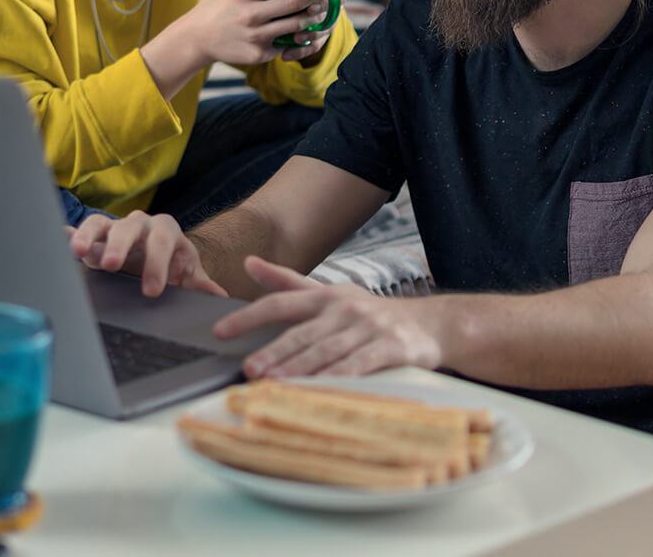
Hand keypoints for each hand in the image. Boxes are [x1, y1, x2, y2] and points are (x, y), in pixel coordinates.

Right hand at [65, 212, 227, 297]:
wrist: (157, 253)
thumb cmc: (173, 262)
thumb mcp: (187, 272)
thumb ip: (200, 284)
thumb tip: (219, 297)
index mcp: (166, 231)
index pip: (163, 242)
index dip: (158, 265)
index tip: (152, 291)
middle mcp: (140, 224)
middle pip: (129, 228)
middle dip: (120, 245)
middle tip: (112, 265)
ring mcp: (115, 227)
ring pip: (101, 223)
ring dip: (89, 235)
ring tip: (77, 250)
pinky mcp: (95, 235)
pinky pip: (81, 229)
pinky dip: (69, 233)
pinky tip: (58, 237)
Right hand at [164, 0, 337, 67]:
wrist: (196, 38)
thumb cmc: (215, 2)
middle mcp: (249, 13)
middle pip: (294, 2)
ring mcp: (254, 36)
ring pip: (295, 25)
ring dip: (312, 17)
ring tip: (319, 9)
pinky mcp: (258, 54)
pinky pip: (285, 43)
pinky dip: (296, 37)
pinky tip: (303, 31)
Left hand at [213, 256, 443, 377]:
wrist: (433, 324)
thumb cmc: (374, 314)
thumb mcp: (331, 293)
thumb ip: (287, 282)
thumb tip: (248, 263)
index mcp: (325, 296)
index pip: (281, 303)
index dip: (249, 316)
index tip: (220, 331)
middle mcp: (344, 309)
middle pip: (302, 332)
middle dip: (274, 352)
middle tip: (250, 369)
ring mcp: (368, 327)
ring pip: (327, 351)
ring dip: (300, 369)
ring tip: (275, 382)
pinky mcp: (391, 347)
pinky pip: (360, 365)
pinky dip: (340, 377)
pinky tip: (322, 388)